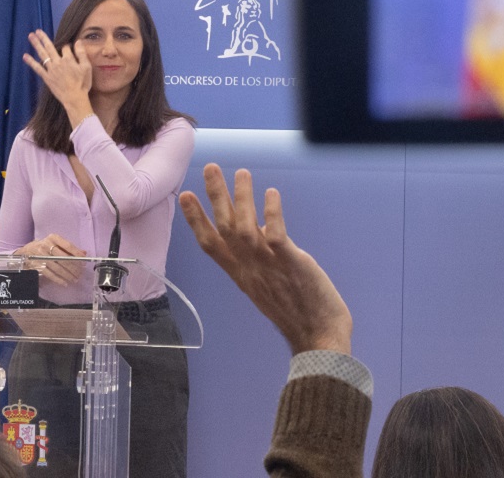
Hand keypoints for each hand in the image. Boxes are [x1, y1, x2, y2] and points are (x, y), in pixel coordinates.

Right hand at [14, 234, 86, 285]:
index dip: (77, 254)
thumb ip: (69, 248)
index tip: (84, 262)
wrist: (26, 251)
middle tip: (80, 274)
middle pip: (63, 258)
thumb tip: (84, 253)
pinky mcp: (37, 265)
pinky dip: (58, 279)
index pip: (68, 246)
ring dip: (68, 275)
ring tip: (75, 279)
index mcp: (53, 238)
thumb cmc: (45, 246)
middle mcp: (46, 246)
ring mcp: (41, 256)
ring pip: (58, 267)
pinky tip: (65, 283)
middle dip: (74, 267)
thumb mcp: (56, 243)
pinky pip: (50, 274)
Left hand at [22, 29, 92, 120]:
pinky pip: (37, 68)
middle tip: (37, 31)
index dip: (67, 45)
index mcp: (68, 59)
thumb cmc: (82, 84)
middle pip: (50, 47)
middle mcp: (58, 62)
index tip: (69, 46)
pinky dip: (31, 62)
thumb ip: (82, 54)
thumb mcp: (87, 68)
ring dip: (36, 45)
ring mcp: (51, 69)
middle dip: (43, 38)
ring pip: (42, 54)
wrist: (74, 98)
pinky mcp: (46, 77)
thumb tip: (78, 42)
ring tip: (30, 36)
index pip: (66, 47)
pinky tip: (25, 56)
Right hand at [180, 165, 352, 355]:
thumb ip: (260, 257)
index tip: (185, 196)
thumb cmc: (297, 312)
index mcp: (242, 275)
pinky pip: (275, 235)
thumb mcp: (268, 283)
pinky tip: (271, 193)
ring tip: (242, 173)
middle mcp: (250, 269)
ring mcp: (268, 266)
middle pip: (225, 229)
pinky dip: (271, 213)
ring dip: (242, 198)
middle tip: (211, 167)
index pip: (211, 245)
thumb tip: (258, 227)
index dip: (196, 220)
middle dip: (216, 197)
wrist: (317, 337)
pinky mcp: (290, 263)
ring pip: (245, 228)